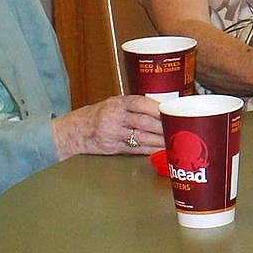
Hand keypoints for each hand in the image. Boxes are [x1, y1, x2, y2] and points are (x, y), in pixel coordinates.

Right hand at [53, 94, 167, 157]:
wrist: (74, 130)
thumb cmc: (98, 115)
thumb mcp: (113, 103)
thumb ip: (134, 106)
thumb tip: (161, 109)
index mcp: (117, 103)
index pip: (140, 103)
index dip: (157, 108)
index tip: (170, 111)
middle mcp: (114, 117)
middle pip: (143, 121)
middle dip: (162, 126)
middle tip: (177, 128)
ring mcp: (113, 133)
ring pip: (141, 136)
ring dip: (159, 140)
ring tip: (173, 140)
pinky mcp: (112, 147)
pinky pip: (135, 149)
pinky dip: (150, 150)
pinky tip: (160, 150)